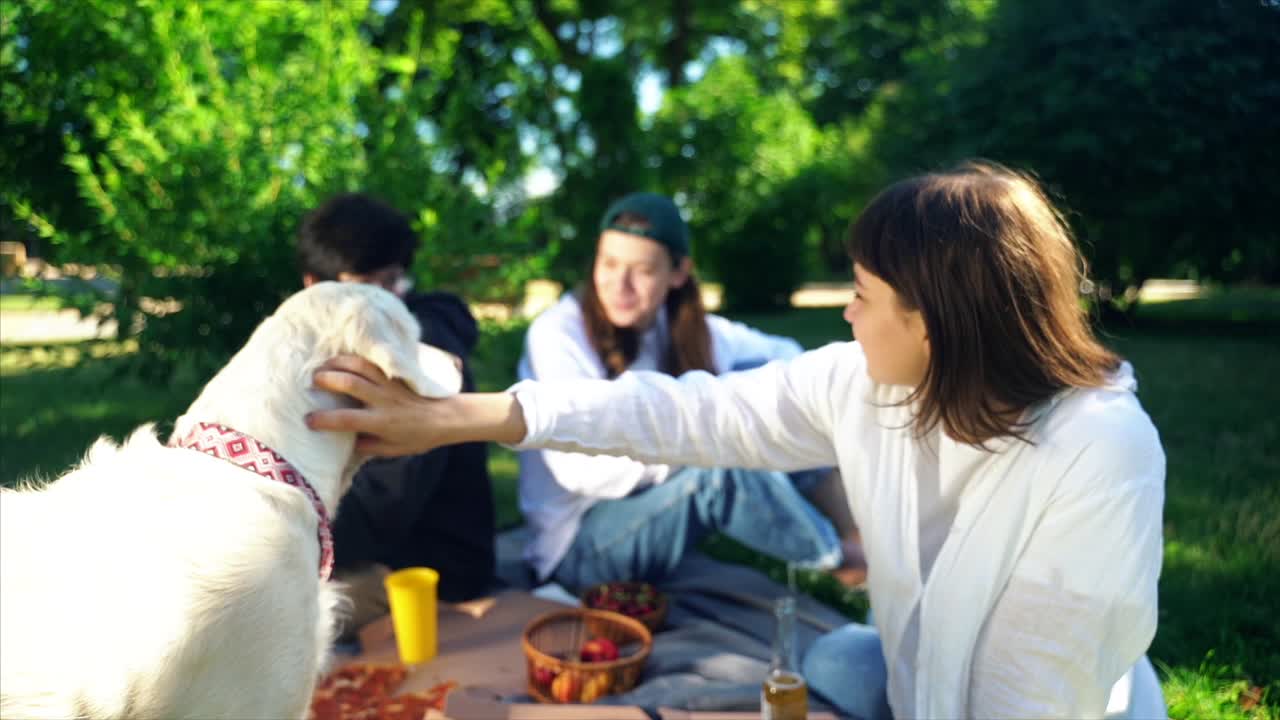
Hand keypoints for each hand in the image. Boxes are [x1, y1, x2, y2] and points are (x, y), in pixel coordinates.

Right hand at [307, 354, 443, 455]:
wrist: (447, 418)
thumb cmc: (419, 437)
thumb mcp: (393, 449)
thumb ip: (368, 446)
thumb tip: (345, 442)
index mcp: (381, 422)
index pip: (347, 420)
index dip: (325, 420)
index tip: (308, 420)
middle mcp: (384, 401)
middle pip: (351, 384)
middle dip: (328, 379)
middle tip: (312, 380)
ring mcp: (390, 385)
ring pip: (361, 367)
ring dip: (339, 363)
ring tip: (323, 365)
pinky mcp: (397, 374)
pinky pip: (374, 362)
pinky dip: (356, 357)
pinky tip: (344, 357)